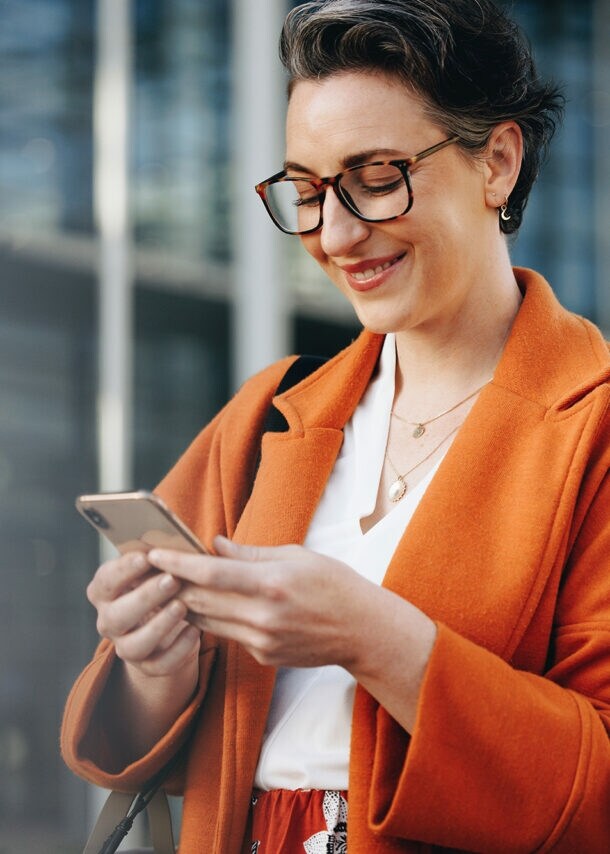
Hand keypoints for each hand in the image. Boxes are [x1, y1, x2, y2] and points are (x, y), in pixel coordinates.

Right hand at [87, 551, 200, 677]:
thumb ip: (162, 555)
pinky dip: (178, 650)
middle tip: (171, 580)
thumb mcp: (159, 567)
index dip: (123, 570)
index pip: (105, 581)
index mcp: (105, 591)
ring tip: (182, 606)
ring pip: (133, 646)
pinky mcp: (148, 666)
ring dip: (159, 625)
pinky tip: (195, 631)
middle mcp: (109, 621)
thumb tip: (178, 541)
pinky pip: (159, 665)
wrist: (167, 623)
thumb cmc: (162, 582)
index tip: (145, 556)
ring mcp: (126, 647)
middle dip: (144, 597)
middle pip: (116, 616)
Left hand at [148, 536, 436, 732]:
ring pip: (208, 620)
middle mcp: (262, 616)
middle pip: (201, 600)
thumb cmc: (334, 584)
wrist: (362, 631)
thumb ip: (250, 553)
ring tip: (169, 585)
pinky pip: (228, 634)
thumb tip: (216, 545)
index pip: (211, 573)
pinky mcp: (262, 656)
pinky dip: (215, 618)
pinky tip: (208, 605)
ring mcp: (261, 641)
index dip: (178, 563)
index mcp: (271, 584)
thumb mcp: (296, 556)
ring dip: (187, 603)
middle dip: (174, 583)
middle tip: (152, 567)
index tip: (154, 553)